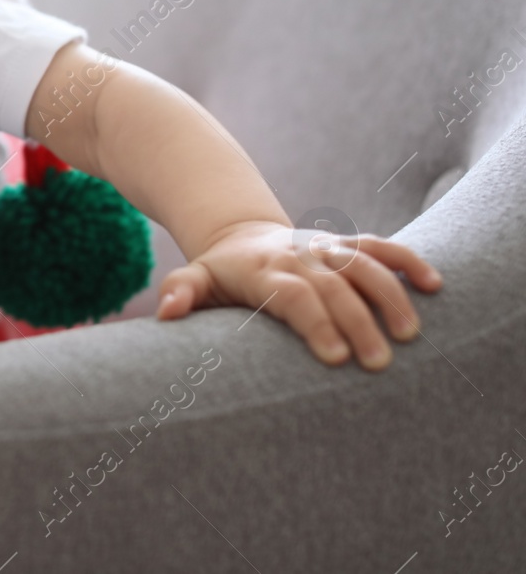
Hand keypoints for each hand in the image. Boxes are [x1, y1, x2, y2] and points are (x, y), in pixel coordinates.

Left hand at [154, 219, 443, 369]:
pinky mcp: (347, 244)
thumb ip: (181, 292)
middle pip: (334, 286)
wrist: (239, 235)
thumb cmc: (219, 273)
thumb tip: (165, 312)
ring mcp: (326, 248)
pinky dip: (408, 260)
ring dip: (390, 296)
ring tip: (410, 334)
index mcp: (264, 271)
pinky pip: (382, 246)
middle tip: (378, 362)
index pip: (293, 295)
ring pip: (365, 265)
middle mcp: (299, 256)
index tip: (334, 357)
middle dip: (358, 322)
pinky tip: (433, 286)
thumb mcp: (194, 279)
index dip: (315, 322)